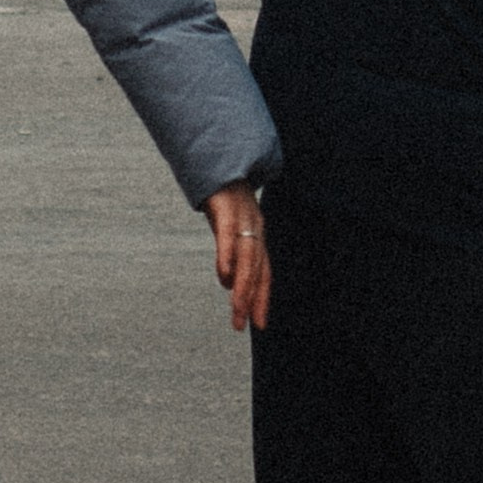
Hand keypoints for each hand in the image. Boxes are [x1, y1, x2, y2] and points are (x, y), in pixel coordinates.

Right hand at [204, 187, 270, 331]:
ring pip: (248, 257)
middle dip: (252, 300)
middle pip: (258, 268)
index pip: (263, 272)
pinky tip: (224, 275)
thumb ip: (230, 252)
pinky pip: (229, 235)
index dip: (262, 297)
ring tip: (237, 309)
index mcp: (256, 234)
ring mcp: (243, 217)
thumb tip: (227, 280)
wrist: (219, 157)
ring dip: (243, 286)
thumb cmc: (222, 194)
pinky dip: (228, 256)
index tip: (258, 324)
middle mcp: (255, 227)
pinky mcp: (227, 207)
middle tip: (244, 325)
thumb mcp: (227, 225)